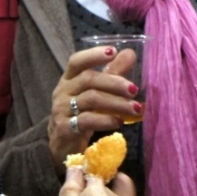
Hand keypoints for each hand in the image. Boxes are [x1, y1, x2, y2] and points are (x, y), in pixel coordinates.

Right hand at [47, 46, 142, 173]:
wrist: (61, 143)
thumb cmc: (81, 112)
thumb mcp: (95, 91)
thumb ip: (112, 73)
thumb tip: (130, 53)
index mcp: (68, 79)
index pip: (76, 61)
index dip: (93, 54)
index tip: (113, 51)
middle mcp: (62, 91)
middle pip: (88, 79)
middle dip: (114, 83)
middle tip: (134, 89)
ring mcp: (61, 110)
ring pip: (91, 99)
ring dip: (116, 103)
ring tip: (135, 108)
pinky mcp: (65, 128)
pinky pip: (87, 120)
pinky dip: (106, 120)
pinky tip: (119, 122)